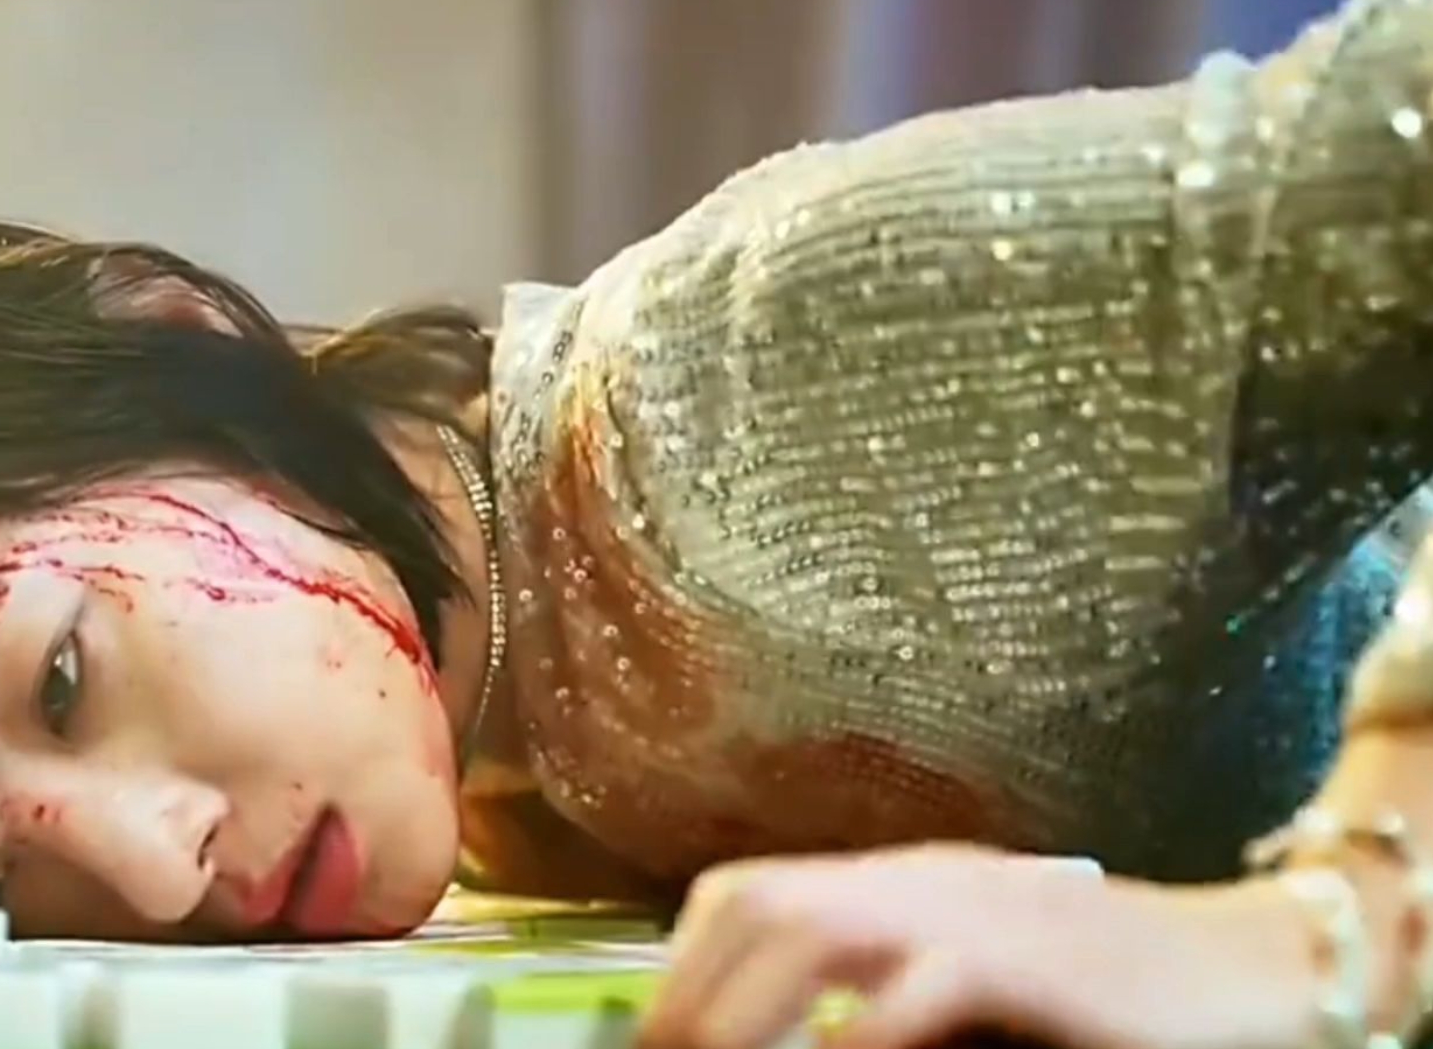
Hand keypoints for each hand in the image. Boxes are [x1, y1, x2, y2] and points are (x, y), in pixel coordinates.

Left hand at [638, 844, 1322, 1048]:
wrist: (1260, 962)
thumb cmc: (1117, 989)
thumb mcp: (982, 985)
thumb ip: (893, 996)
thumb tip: (813, 1035)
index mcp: (903, 884)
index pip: (753, 892)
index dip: (685, 962)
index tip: (656, 1029)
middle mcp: (925, 882)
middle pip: (759, 902)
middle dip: (690, 988)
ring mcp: (978, 909)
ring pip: (814, 926)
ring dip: (744, 1006)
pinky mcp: (1039, 958)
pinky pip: (924, 981)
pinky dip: (863, 1031)